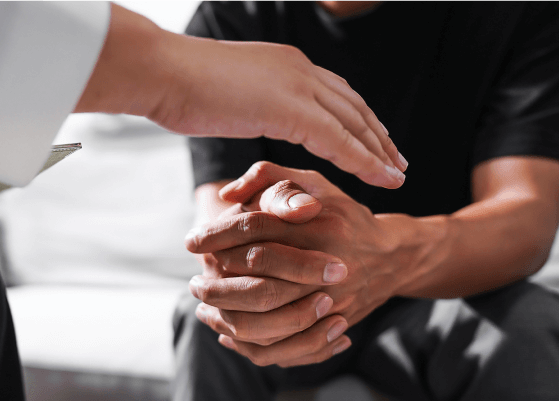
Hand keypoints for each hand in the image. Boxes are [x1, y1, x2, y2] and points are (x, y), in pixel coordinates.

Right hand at [76, 4, 406, 189]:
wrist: (160, 72)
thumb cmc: (175, 85)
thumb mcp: (221, 92)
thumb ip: (244, 102)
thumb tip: (240, 111)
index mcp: (284, 64)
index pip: (333, 93)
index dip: (357, 119)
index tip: (373, 140)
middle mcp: (299, 69)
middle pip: (353, 106)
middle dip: (378, 134)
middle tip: (397, 160)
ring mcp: (298, 86)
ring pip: (355, 123)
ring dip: (381, 150)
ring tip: (398, 173)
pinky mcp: (291, 109)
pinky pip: (340, 141)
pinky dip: (365, 161)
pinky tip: (384, 177)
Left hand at [186, 163, 401, 366]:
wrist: (391, 257)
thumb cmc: (342, 214)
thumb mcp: (313, 182)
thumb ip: (270, 177)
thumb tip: (228, 195)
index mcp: (320, 226)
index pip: (255, 231)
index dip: (217, 236)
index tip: (192, 242)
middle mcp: (327, 268)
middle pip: (258, 285)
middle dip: (218, 287)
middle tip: (195, 284)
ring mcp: (331, 303)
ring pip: (267, 324)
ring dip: (228, 319)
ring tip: (205, 308)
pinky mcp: (329, 329)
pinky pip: (283, 348)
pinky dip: (250, 345)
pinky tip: (227, 333)